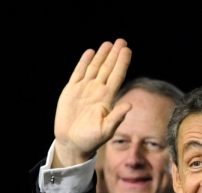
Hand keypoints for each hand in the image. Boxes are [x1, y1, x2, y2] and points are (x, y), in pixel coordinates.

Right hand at [53, 39, 132, 166]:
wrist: (72, 143)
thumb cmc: (91, 139)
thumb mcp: (106, 130)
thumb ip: (117, 117)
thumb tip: (130, 106)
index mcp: (107, 99)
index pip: (117, 76)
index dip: (122, 63)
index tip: (127, 50)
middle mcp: (97, 91)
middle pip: (108, 68)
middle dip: (114, 55)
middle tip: (121, 41)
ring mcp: (84, 89)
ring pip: (95, 68)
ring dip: (101, 56)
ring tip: (108, 43)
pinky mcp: (71, 90)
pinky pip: (79, 72)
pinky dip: (84, 62)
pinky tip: (90, 53)